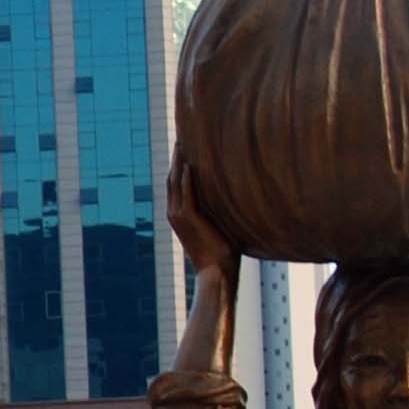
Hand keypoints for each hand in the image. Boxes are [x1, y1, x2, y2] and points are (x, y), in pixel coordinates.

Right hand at [169, 154, 236, 285]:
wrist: (216, 272)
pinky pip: (185, 192)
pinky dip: (186, 177)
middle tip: (182, 136)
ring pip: (176, 181)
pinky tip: (189, 162)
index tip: (185, 146)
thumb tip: (235, 197)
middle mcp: (175, 212)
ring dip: (179, 161)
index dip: (179, 163)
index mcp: (180, 214)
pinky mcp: (188, 218)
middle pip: (172, 177)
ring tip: (183, 142)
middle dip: (177, 157)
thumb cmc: (222, 254)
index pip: (176, 182)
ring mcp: (179, 215)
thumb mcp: (218, 226)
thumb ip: (219, 210)